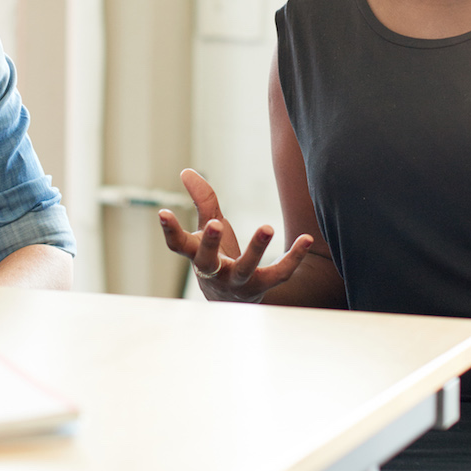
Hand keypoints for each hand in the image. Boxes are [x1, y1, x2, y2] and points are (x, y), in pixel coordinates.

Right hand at [157, 168, 312, 303]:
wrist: (233, 298)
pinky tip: (307, 239)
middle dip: (210, 242)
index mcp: (196, 255)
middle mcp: (214, 272)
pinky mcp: (262, 287)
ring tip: (267, 227)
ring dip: (255, 249)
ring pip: (245, 269)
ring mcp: (237, 282)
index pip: (178, 245)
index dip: (169, 230)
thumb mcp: (207, 228)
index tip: (163, 212)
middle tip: (215, 223)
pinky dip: (293, 257)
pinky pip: (279, 274)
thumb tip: (186, 171)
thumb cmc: (217, 256)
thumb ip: (202, 202)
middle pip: (208, 259)